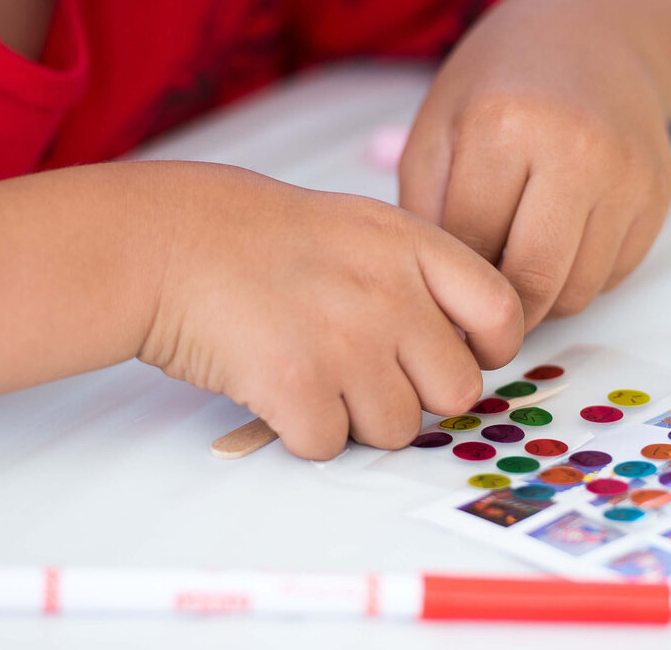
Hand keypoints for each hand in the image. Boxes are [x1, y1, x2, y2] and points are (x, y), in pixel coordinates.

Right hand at [137, 164, 522, 459]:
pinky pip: (330, 445)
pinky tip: (277, 387)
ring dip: (357, 417)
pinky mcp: (296, 387)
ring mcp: (345, 341)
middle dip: (417, 395)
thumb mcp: (358, 225)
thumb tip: (463, 344)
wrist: (169, 243)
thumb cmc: (260, 238)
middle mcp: (389, 293)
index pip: (501, 314)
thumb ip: (418, 274)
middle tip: (366, 371)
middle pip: (457, 391)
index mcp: (411, 246)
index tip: (453, 354)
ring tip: (313, 372)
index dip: (488, 348)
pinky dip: (303, 431)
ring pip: (398, 430)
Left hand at [399, 0, 670, 330]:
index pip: (471, 245)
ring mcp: (626, 176)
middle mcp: (576, 151)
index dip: (452, 274)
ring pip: (577, 291)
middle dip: (501, 307)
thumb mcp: (436, 127)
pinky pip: (614, 275)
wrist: (592, 32)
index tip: (444, 282)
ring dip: (542, 295)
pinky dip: (581, 275)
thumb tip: (437, 297)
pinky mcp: (658, 194)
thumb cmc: (503, 82)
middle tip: (481, 296)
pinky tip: (559, 237)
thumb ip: (424, 211)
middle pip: (533, 282)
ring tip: (517, 257)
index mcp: (504, 126)